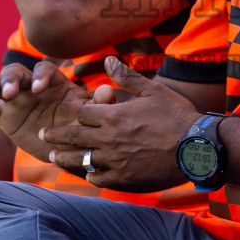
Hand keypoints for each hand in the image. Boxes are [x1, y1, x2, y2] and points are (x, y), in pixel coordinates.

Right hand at [0, 59, 92, 163]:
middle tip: (10, 91)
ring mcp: (15, 99)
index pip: (44, 71)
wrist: (65, 147)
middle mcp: (31, 86)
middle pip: (17, 72)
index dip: (40, 76)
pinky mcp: (3, 115)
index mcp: (53, 82)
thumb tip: (109, 92)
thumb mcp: (88, 116)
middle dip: (11, 78)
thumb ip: (97, 103)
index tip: (38, 89)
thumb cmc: (79, 124)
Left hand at [41, 57, 201, 192]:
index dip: (79, 113)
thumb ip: (126, 77)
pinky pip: (99, 179)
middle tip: (42, 136)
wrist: (197, 148)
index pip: (83, 114)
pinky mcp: (124, 179)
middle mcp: (108, 139)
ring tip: (53, 157)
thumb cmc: (176, 116)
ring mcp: (114, 161)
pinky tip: (88, 174)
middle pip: (72, 138)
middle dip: (55, 136)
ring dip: (64, 158)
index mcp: (113, 116)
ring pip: (80, 160)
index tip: (75, 115)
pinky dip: (90, 176)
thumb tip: (108, 60)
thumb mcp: (152, 90)